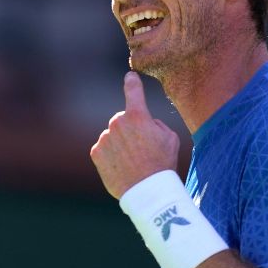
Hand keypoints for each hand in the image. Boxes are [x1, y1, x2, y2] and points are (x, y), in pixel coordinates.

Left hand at [90, 72, 179, 198]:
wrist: (147, 190)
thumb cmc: (162, 164)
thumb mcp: (170, 138)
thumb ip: (156, 124)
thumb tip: (146, 123)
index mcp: (138, 116)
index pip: (133, 91)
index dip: (132, 82)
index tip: (130, 76)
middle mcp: (119, 123)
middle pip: (122, 120)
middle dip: (129, 130)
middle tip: (141, 149)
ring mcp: (105, 137)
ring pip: (112, 135)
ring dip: (119, 144)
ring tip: (132, 162)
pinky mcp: (96, 152)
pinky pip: (103, 148)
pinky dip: (110, 155)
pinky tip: (121, 167)